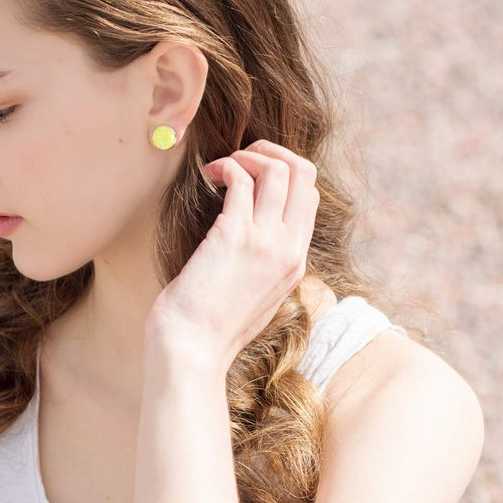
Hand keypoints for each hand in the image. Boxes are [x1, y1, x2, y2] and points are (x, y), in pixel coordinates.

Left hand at [144, 139, 319, 373]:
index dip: (284, 173)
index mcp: (295, 263)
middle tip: (242, 159)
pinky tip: (210, 176)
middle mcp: (288, 249)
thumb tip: (249, 242)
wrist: (192, 350)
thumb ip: (263, 268)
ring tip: (222, 168)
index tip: (253, 174)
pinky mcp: (235, 236)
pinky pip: (242, 180)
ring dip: (248, 156)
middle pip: (305, 174)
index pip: (309, 197)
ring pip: (279, 169)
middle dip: (272, 152)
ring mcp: (266, 242)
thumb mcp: (254, 298)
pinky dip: (226, 167)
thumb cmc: (210, 328)